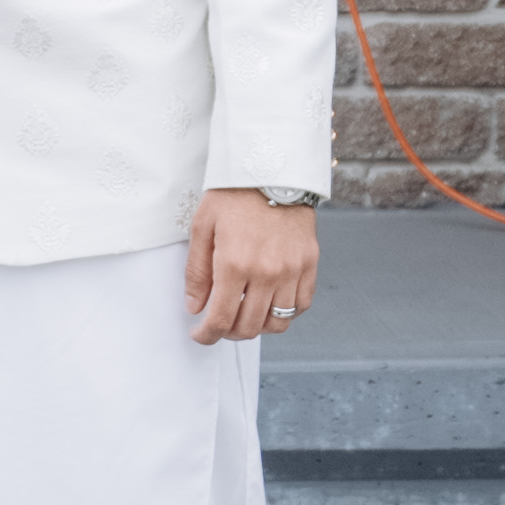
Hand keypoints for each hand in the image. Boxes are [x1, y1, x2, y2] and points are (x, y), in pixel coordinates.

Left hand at [185, 187, 316, 342]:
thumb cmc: (234, 195)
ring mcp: (292, 270)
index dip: (207, 335)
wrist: (272, 169)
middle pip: (249, 327)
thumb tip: (195, 307)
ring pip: (277, 323)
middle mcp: (266, 272)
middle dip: (228, 333)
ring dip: (257, 327)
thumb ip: (196, 272)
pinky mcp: (309, 264)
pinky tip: (269, 304)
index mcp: (234, 263)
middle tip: (219, 324)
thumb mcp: (203, 227)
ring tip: (244, 315)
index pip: (221, 319)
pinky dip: (285, 313)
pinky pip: (301, 305)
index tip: (200, 334)